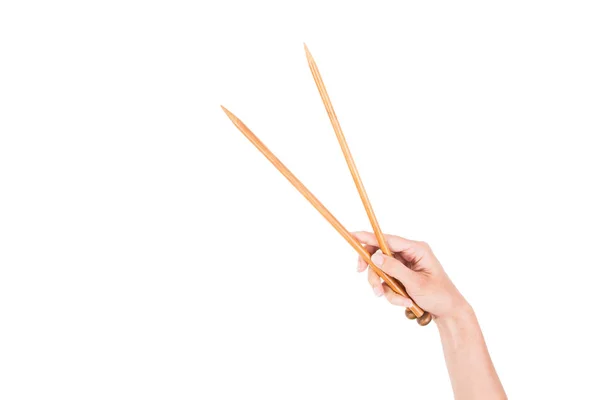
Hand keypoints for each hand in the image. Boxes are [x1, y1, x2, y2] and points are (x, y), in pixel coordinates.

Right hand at [353, 231, 468, 320]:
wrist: (449, 312)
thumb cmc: (439, 295)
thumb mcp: (416, 283)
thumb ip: (394, 269)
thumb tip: (375, 256)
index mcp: (417, 249)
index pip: (388, 239)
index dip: (369, 237)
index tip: (353, 236)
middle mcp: (409, 254)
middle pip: (380, 255)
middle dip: (375, 272)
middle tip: (368, 281)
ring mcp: (405, 265)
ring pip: (382, 271)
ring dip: (384, 287)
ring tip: (398, 300)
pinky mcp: (402, 276)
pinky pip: (387, 282)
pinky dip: (392, 294)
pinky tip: (404, 302)